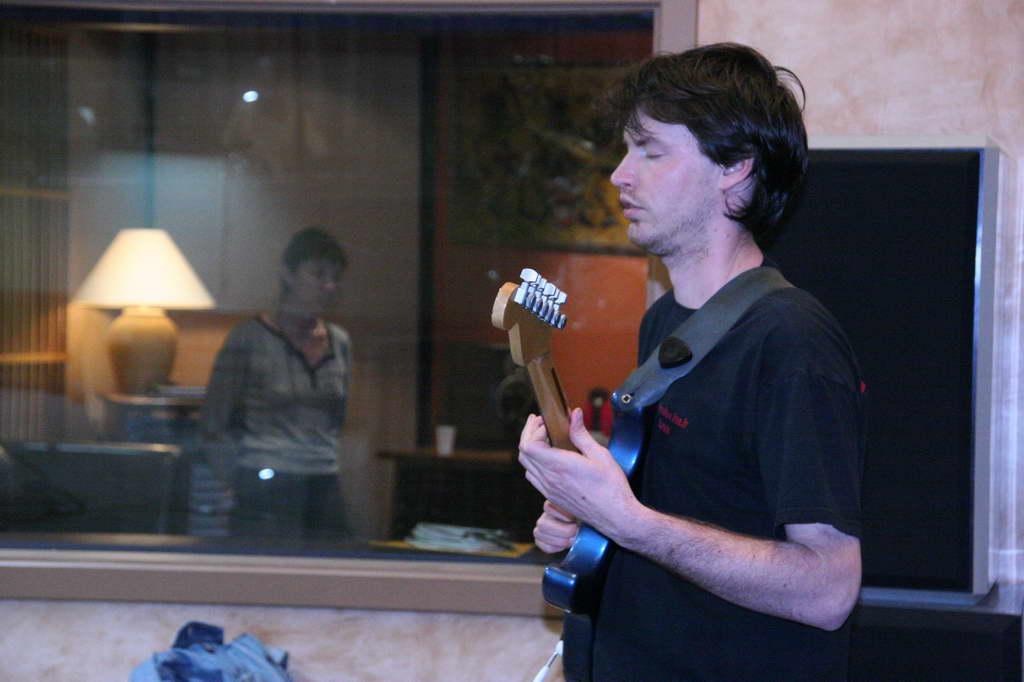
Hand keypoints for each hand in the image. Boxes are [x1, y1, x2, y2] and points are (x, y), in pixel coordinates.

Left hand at [518, 408, 639, 543]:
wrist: (614, 516)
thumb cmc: (611, 487)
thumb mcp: (600, 455)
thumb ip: (582, 434)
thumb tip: (574, 414)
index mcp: (559, 466)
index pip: (529, 445)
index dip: (533, 430)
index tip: (546, 422)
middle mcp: (549, 479)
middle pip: (523, 453)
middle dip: (528, 434)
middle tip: (539, 423)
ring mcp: (549, 490)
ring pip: (526, 466)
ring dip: (530, 448)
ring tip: (543, 437)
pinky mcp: (552, 497)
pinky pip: (534, 477)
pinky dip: (534, 463)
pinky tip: (547, 457)